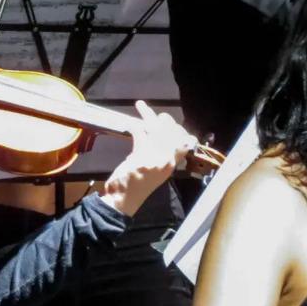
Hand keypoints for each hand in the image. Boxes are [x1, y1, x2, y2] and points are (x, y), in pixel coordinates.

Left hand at [100, 101, 196, 215]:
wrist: (122, 201)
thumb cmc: (134, 188)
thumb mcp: (152, 172)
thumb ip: (158, 156)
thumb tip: (156, 137)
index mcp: (170, 165)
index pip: (184, 143)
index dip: (179, 130)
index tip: (169, 121)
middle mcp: (166, 162)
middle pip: (172, 133)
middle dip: (165, 119)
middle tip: (157, 114)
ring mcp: (154, 160)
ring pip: (156, 130)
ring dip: (147, 114)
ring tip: (140, 104)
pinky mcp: (141, 158)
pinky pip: (140, 135)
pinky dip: (134, 127)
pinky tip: (130, 124)